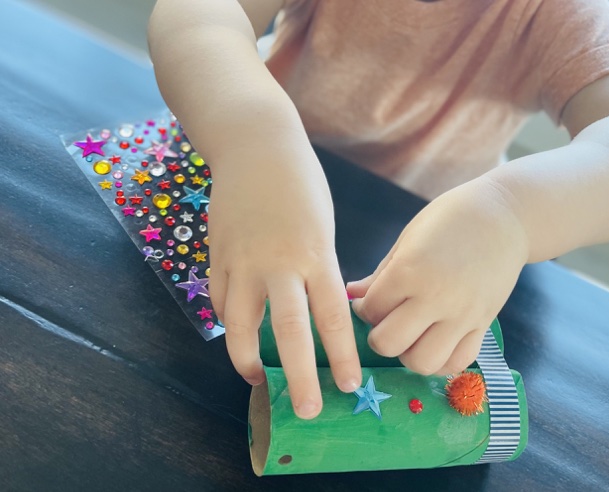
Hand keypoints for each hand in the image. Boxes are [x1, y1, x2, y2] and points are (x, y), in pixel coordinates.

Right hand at [208, 147, 361, 418]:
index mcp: (316, 254)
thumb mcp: (322, 226)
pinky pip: (222, 302)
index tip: (351, 385)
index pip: (333, 316)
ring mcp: (243, 261)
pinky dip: (231, 322)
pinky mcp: (217, 256)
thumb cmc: (300, 184)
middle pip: (291, 331)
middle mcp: (280, 264)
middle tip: (309, 410)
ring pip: (242, 325)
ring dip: (249, 359)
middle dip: (301, 376)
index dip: (343, 355)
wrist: (255, 145)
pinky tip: (240, 333)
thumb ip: (318, 268)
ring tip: (259, 381)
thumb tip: (317, 310)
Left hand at [347, 178, 527, 374]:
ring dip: (409, 354)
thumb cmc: (451, 218)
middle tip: (386, 322)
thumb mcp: (409, 238)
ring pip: (423, 362)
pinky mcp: (483, 324)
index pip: (371, 310)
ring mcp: (462, 315)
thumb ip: (381, 273)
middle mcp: (435, 298)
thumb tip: (353, 295)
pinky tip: (435, 343)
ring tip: (411, 336)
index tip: (370, 302)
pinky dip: (441, 361)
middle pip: (389, 344)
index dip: (364, 309)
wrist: (505, 215)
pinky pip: (458, 361)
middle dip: (380, 337)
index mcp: (410, 271)